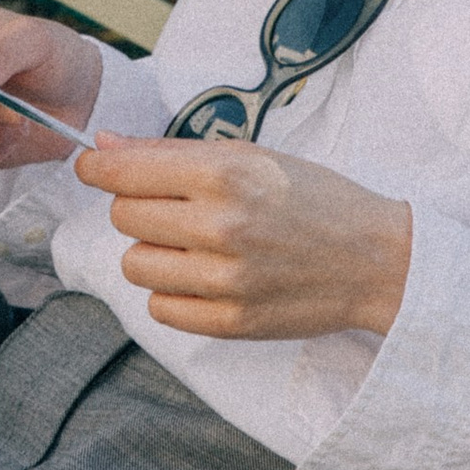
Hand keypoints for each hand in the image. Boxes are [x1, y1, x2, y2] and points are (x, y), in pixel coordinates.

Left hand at [74, 136, 411, 341]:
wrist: (376, 259)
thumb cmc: (314, 199)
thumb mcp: (252, 156)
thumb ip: (171, 153)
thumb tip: (105, 146)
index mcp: (225, 174)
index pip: (123, 172)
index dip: (97, 167)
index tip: (94, 168)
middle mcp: (220, 225)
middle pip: (123, 217)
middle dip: (139, 207)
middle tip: (176, 207)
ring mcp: (225, 279)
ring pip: (134, 264)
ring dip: (154, 252)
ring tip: (193, 245)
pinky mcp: (230, 322)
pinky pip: (160, 308)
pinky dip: (174, 293)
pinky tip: (205, 277)